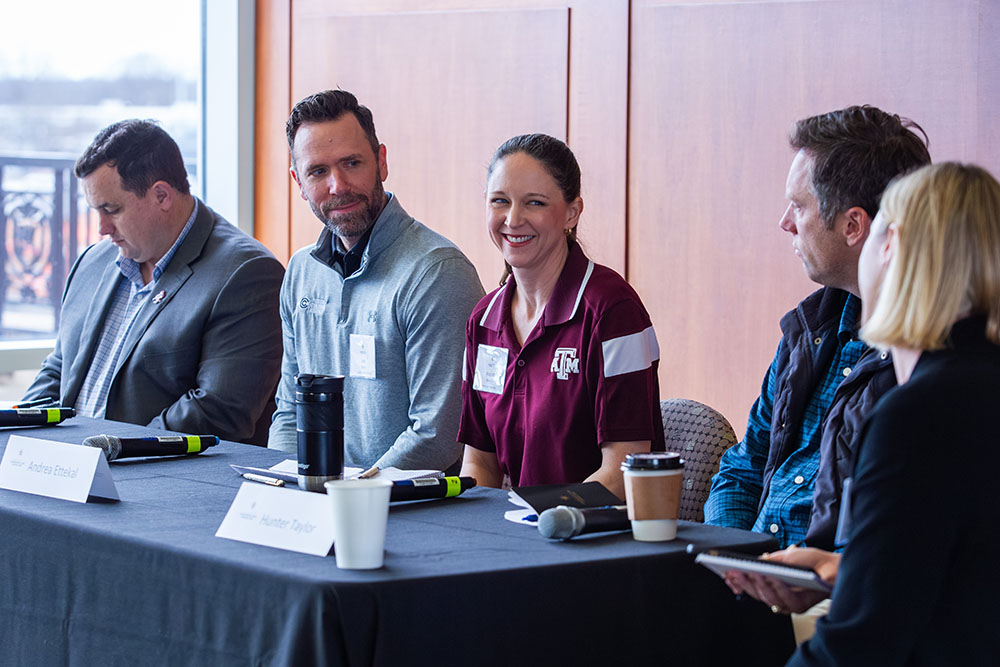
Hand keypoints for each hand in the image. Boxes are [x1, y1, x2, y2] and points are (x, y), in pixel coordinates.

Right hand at [723, 546, 839, 613]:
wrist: (835, 566)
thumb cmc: (813, 561)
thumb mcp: (785, 556)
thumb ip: (768, 560)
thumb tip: (749, 562)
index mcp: (773, 584)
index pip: (751, 585)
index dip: (737, 581)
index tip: (726, 573)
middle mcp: (779, 595)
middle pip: (756, 593)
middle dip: (744, 582)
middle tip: (735, 571)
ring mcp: (789, 602)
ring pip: (768, 599)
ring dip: (759, 585)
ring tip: (753, 572)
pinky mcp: (801, 606)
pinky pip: (785, 600)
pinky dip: (778, 589)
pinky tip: (773, 578)